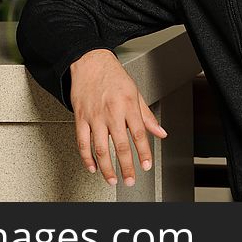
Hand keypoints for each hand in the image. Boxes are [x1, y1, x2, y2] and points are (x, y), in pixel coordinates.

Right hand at [69, 48, 167, 186]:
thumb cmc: (113, 75)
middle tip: (130, 180)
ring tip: (113, 179)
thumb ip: (147, 115)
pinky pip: (82, 142)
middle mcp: (111, 112)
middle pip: (120, 145)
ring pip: (100, 148)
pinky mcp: (80, 117)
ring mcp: (94, 116)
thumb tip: (160, 132)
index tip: (146, 165)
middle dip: (126, 166)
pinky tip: (92, 167)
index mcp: (128, 105)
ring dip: (107, 168)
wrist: (89, 61)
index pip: (139, 134)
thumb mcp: (135, 92)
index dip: (144, 153)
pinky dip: (86, 158)